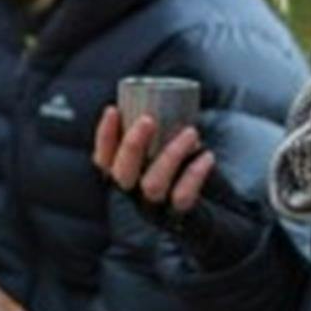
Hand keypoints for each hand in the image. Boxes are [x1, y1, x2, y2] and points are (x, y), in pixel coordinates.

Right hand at [92, 105, 215, 215]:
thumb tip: (162, 96)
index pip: (102, 160)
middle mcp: (133, 195)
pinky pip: (183, 197)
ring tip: (191, 132)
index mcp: (122, 178)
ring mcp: (155, 207)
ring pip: (153, 184)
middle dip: (132, 145)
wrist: (207, 213)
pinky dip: (195, 174)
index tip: (114, 109)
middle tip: (148, 119)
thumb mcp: (162, 154)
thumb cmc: (181, 173)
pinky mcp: (179, 214)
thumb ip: (158, 133)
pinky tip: (207, 156)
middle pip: (122, 173)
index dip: (104, 136)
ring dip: (171, 155)